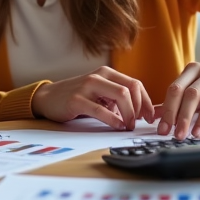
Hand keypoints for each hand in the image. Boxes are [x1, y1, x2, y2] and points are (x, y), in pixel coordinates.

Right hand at [30, 67, 154, 129]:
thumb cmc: (78, 97)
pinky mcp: (77, 100)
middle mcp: (99, 76)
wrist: (49, 97)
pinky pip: (101, 110)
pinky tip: (118, 126)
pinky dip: (113, 120)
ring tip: (128, 126)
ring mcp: (87, 86)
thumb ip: (117, 98)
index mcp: (107, 73)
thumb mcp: (100, 93)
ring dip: (129, 114)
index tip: (150, 117)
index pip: (135, 84)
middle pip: (130, 89)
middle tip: (139, 123)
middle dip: (139, 109)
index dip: (146, 102)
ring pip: (120, 96)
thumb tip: (141, 112)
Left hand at [155, 63, 199, 138]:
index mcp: (189, 71)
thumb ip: (177, 105)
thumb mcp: (197, 99)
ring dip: (186, 118)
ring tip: (182, 135)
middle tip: (169, 133)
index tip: (161, 129)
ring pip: (194, 95)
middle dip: (173, 114)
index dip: (165, 110)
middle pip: (181, 91)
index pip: (173, 90)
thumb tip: (155, 118)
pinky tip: (199, 131)